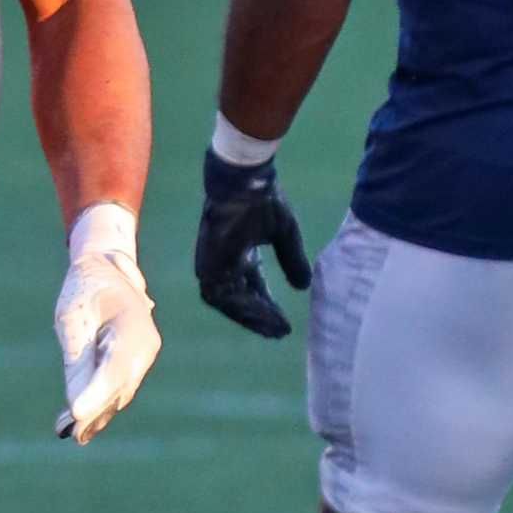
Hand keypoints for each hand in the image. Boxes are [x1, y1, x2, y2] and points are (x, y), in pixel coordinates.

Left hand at [54, 201, 161, 445]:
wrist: (105, 269)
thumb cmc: (85, 289)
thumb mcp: (73, 318)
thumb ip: (76, 359)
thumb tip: (74, 403)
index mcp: (134, 327)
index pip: (114, 369)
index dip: (95, 394)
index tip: (75, 414)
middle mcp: (145, 347)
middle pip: (118, 387)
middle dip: (93, 411)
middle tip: (70, 433)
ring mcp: (142, 358)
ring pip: (118, 393)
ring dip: (96, 415)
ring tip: (70, 433)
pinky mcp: (132, 366)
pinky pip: (117, 390)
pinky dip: (99, 407)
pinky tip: (79, 428)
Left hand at [196, 142, 311, 339]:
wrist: (245, 179)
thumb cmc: (263, 199)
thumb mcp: (285, 234)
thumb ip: (292, 260)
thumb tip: (303, 286)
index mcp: (239, 253)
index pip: (251, 288)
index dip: (267, 307)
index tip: (283, 324)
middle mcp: (223, 262)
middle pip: (240, 300)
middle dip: (260, 317)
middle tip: (280, 332)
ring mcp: (213, 263)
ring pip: (230, 303)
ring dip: (253, 317)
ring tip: (275, 329)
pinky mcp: (208, 263)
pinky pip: (223, 296)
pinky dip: (243, 308)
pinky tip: (264, 315)